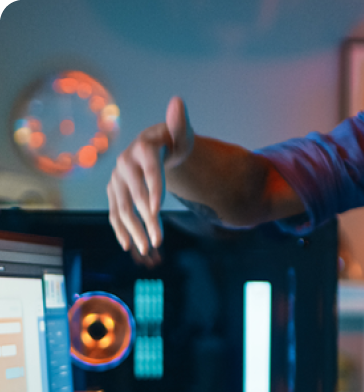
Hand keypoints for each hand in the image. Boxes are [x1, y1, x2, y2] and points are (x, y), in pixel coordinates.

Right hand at [107, 96, 193, 254]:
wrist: (154, 147)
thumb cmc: (172, 141)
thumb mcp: (181, 134)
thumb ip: (180, 123)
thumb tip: (178, 102)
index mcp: (143, 149)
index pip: (149, 171)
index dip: (153, 190)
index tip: (158, 211)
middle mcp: (125, 164)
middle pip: (136, 195)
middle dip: (147, 219)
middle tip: (158, 241)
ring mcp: (117, 179)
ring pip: (123, 208)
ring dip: (134, 230)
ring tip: (147, 249)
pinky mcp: (115, 192)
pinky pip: (115, 214)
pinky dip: (120, 230)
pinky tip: (128, 245)